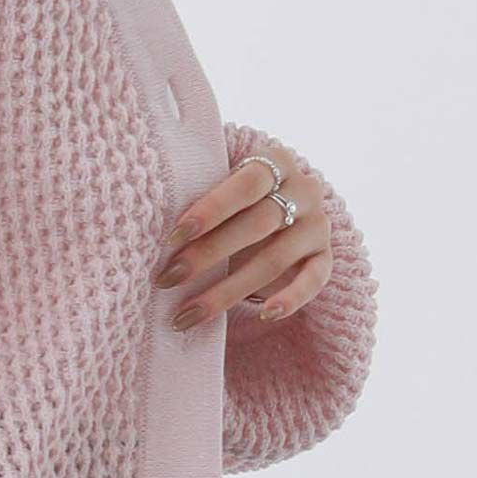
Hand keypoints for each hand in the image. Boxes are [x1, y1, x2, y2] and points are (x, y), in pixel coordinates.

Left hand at [151, 144, 332, 329]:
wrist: (287, 203)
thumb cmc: (238, 195)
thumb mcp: (225, 182)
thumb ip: (202, 191)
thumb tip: (150, 222)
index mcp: (276, 162)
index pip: (245, 184)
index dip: (210, 209)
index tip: (173, 236)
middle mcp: (304, 190)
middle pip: (256, 224)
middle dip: (208, 254)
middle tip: (168, 278)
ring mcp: (318, 226)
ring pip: (275, 260)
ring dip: (229, 290)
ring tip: (190, 313)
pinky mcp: (325, 258)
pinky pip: (314, 281)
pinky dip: (290, 299)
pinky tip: (262, 314)